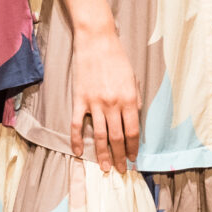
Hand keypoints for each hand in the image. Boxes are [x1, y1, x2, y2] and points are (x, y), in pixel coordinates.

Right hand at [70, 24, 139, 173]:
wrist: (96, 41)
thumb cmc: (117, 58)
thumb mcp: (133, 78)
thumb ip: (134, 100)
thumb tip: (134, 119)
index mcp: (128, 99)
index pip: (132, 131)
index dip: (133, 147)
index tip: (133, 158)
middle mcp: (112, 104)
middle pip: (117, 137)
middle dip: (120, 156)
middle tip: (121, 170)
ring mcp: (94, 103)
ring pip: (99, 136)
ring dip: (103, 154)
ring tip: (105, 168)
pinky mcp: (79, 100)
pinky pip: (77, 125)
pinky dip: (76, 140)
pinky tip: (78, 152)